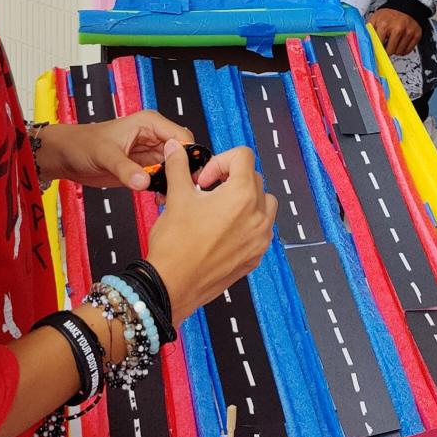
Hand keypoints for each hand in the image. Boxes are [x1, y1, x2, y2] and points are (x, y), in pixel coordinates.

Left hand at [37, 110, 193, 191]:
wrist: (67, 156)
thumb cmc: (82, 144)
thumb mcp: (105, 155)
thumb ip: (126, 169)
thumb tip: (144, 181)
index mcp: (149, 123)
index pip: (181, 137)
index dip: (189, 154)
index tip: (189, 173)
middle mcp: (153, 137)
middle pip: (181, 154)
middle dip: (183, 171)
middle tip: (182, 188)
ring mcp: (149, 154)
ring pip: (174, 168)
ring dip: (173, 182)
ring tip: (168, 195)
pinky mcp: (143, 169)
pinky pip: (162, 178)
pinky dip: (163, 188)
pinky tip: (159, 197)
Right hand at [144, 143, 276, 320]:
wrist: (172, 286)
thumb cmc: (175, 246)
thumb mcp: (176, 197)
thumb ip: (179, 167)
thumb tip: (177, 150)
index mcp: (242, 196)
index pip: (244, 157)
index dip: (220, 161)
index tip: (204, 178)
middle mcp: (258, 217)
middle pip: (254, 179)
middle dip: (230, 179)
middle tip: (206, 191)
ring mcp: (259, 239)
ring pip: (264, 205)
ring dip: (245, 200)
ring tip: (218, 209)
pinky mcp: (255, 257)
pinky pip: (260, 231)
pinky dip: (246, 224)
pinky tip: (221, 231)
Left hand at [370, 8, 422, 55]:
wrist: (405, 6)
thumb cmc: (389, 14)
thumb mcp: (375, 18)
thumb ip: (368, 30)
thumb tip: (363, 41)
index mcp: (385, 25)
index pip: (379, 45)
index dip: (377, 48)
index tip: (377, 48)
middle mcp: (397, 28)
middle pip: (390, 51)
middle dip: (387, 50)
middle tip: (386, 44)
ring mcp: (408, 32)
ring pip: (399, 52)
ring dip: (395, 50)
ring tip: (394, 41)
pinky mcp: (416, 35)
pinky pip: (408, 51)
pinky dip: (403, 49)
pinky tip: (400, 42)